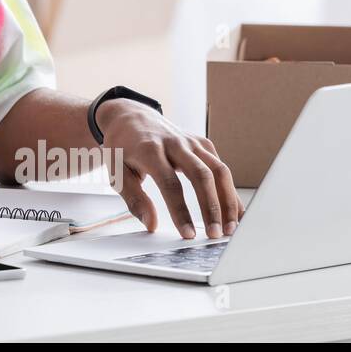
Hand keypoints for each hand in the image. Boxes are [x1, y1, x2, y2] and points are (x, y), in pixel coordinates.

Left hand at [96, 99, 243, 239]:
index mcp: (150, 150)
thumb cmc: (121, 147)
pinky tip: (235, 211)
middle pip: (201, 175)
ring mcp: (191, 142)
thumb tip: (151, 224)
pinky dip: (230, 190)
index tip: (188, 234)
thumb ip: (133, 199)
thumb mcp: (116, 171)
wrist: (129, 116)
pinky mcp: (202, 143)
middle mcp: (175, 143)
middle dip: (211, 208)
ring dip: (228, 201)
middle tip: (215, 235)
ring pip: (218, 170)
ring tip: (230, 228)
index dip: (181, 211)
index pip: (170, 184)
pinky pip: (220, 167)